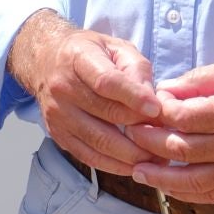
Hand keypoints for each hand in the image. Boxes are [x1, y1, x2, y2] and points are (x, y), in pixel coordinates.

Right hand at [8, 11, 163, 175]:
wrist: (45, 61)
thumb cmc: (90, 53)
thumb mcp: (115, 47)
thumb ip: (137, 68)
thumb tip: (152, 100)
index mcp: (78, 58)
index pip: (106, 81)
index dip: (134, 97)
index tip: (157, 109)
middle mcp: (62, 88)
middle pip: (106, 114)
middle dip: (140, 129)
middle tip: (168, 137)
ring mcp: (58, 114)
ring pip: (99, 142)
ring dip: (133, 154)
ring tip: (158, 157)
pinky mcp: (58, 136)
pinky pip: (90, 157)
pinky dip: (115, 165)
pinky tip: (136, 164)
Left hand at [122, 56, 213, 202]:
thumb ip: (197, 80)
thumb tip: (164, 90)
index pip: (184, 118)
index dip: (158, 114)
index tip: (144, 108)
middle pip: (183, 149)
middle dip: (150, 142)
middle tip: (131, 134)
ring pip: (194, 179)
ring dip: (161, 177)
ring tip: (138, 170)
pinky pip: (212, 195)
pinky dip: (186, 194)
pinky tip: (167, 187)